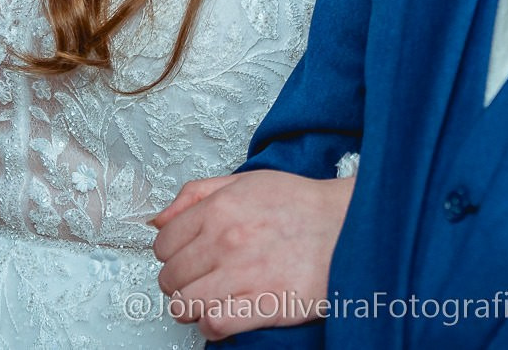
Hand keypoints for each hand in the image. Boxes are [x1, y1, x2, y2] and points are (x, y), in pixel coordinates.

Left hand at [151, 172, 352, 338]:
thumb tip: (158, 219)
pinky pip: (215, 324)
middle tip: (199, 279)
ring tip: (209, 299)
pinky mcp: (265, 305)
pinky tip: (225, 314)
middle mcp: (227, 240)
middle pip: (170, 276)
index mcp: (220, 209)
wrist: (349, 226)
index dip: (171, 253)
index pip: (163, 242)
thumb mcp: (246, 182)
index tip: (184, 257)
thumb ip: (196, 194)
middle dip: (180, 281)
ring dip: (192, 306)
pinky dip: (212, 325)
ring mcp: (244, 274)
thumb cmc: (301, 206)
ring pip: (185, 304)